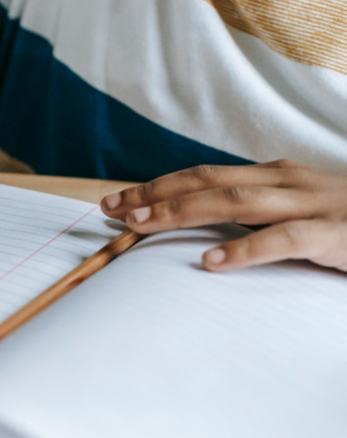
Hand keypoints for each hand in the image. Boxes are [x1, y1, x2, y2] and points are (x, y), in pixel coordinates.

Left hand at [100, 160, 346, 271]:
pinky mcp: (334, 233)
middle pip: (208, 182)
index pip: (202, 176)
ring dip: (183, 212)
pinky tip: (212, 262)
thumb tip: (199, 228)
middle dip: (155, 195)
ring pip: (235, 202)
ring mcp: (311, 203)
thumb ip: (254, 213)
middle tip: (112, 211)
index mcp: (274, 175)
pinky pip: (284, 239)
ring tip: (141, 227)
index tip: (116, 201)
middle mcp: (286, 181)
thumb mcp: (296, 210)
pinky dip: (245, 250)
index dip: (157, 186)